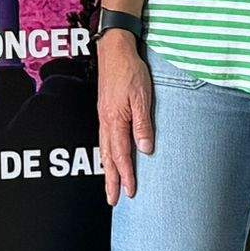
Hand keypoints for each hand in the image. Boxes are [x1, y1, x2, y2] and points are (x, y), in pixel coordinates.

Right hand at [97, 32, 154, 205]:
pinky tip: (109, 157)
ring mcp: (104, 116)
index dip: (126, 175)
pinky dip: (106, 154)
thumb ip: (143, 124)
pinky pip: (104, 138)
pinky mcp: (105, 110)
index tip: (131, 192)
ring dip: (108, 169)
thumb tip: (145, 150)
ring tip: (110, 185)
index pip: (121, 155)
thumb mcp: (142, 97)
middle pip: (108, 157)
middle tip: (113, 201)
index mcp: (115, 120)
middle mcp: (106, 121)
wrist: (114, 49)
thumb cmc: (130, 70)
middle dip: (111, 180)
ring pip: (104, 149)